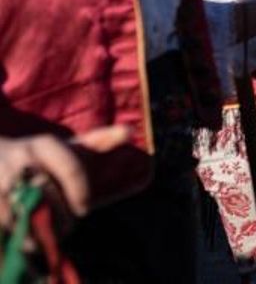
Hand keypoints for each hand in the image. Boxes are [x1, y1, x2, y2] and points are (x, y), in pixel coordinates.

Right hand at [0, 126, 128, 228]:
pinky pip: (8, 225)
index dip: (80, 194)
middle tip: (68, 227)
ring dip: (42, 230)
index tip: (84, 210)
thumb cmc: (37, 154)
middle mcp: (22, 160)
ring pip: (28, 213)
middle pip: (50, 195)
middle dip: (62, 217)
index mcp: (44, 145)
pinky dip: (22, 237)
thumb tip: (128, 131)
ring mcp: (1, 181)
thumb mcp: (65, 146)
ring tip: (51, 236)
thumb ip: (97, 141)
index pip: (70, 169)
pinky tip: (31, 240)